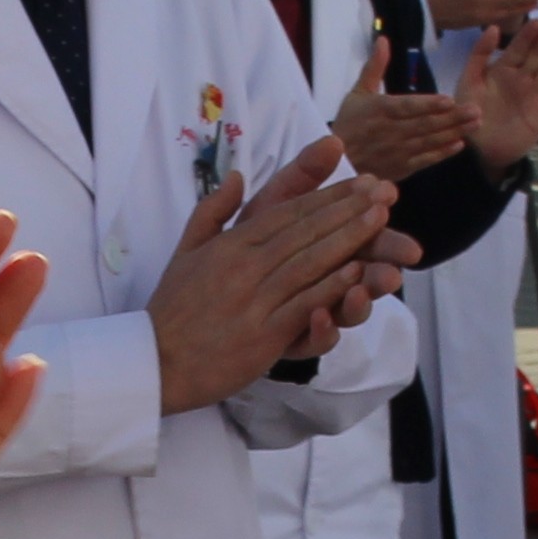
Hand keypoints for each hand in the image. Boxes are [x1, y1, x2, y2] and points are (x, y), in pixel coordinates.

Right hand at [150, 136, 409, 411]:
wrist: (155, 362)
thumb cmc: (172, 309)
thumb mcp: (186, 250)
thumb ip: (213, 211)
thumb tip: (237, 176)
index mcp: (230, 244)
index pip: (287, 212)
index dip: (327, 196)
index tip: (359, 183)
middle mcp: (244, 266)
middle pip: (304, 231)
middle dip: (347, 209)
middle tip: (383, 191)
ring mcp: (254, 299)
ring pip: (309, 263)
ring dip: (348, 240)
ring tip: (380, 220)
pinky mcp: (263, 334)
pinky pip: (302, 304)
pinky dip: (330, 287)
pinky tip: (357, 273)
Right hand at [329, 71, 471, 185]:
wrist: (337, 163)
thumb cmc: (349, 124)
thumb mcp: (357, 93)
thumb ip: (374, 67)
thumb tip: (383, 39)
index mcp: (380, 110)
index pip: (407, 107)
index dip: (428, 104)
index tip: (449, 99)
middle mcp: (391, 132)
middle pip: (425, 124)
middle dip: (452, 118)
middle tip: (475, 109)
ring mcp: (398, 152)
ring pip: (429, 141)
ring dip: (454, 132)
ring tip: (475, 123)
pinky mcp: (402, 168)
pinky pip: (425, 161)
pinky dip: (442, 153)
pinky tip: (459, 144)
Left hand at [460, 9, 537, 170]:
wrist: (479, 150)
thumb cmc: (469, 114)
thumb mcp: (469, 81)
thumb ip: (479, 54)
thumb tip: (493, 27)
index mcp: (502, 71)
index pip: (519, 47)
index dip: (528, 33)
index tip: (537, 19)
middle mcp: (521, 80)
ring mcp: (534, 95)